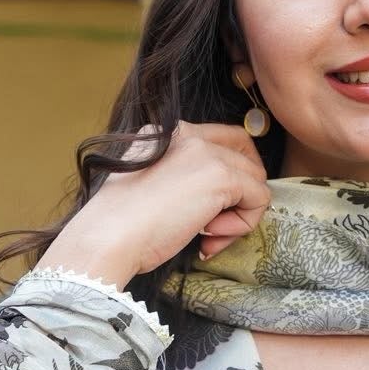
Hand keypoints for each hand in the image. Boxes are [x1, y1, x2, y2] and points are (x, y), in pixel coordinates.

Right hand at [37, 121, 271, 288]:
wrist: (109, 236)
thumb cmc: (121, 226)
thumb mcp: (151, 187)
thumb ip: (182, 179)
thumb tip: (219, 200)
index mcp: (164, 132)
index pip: (220, 140)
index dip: (229, 176)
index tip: (210, 212)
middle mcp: (187, 132)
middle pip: (245, 155)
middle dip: (240, 194)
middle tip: (216, 227)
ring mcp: (206, 152)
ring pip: (255, 180)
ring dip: (238, 216)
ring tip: (207, 236)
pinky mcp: (222, 176)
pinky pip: (259, 199)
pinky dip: (242, 225)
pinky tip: (208, 236)